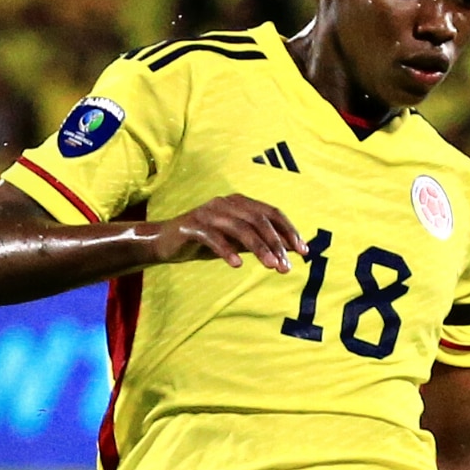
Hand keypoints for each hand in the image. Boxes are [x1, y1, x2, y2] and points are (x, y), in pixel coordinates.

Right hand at [150, 195, 307, 271]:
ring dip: (259, 248)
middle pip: (258, 220)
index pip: (272, 213)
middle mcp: (226, 203)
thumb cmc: (206, 241)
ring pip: (240, 228)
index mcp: (240, 203)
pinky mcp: (192, 225)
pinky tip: (237, 265)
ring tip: (271, 266)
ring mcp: (209, 212)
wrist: (166, 242)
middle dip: (276, 243)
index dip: (289, 231)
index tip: (303, 251)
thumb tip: (290, 250)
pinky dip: (226, 250)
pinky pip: (213, 237)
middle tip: (286, 267)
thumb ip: (261, 242)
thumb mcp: (238, 242)